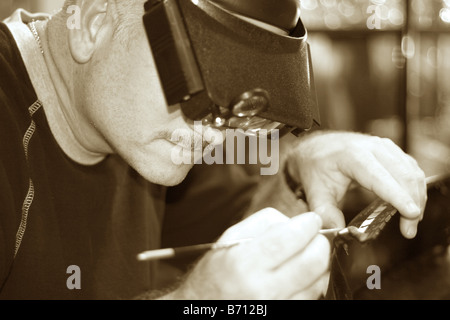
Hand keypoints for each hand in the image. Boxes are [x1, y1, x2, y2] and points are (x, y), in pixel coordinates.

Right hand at [169, 208, 330, 298]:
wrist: (205, 305)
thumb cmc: (217, 272)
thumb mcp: (231, 238)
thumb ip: (264, 223)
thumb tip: (296, 221)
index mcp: (244, 262)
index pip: (287, 239)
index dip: (307, 226)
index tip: (312, 220)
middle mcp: (261, 289)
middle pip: (311, 263)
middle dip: (321, 243)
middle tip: (316, 236)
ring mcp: (276, 306)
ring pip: (318, 283)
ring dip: (320, 264)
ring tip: (308, 255)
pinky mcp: (284, 315)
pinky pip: (312, 298)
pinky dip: (314, 283)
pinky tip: (303, 275)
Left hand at [286, 131, 426, 238]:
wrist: (316, 148)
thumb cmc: (315, 167)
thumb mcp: (314, 191)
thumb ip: (325, 212)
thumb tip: (337, 230)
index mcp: (351, 155)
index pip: (379, 176)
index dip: (397, 195)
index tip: (411, 213)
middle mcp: (371, 147)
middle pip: (402, 174)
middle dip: (411, 203)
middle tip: (408, 230)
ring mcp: (384, 147)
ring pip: (412, 171)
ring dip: (418, 197)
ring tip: (410, 223)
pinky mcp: (391, 151)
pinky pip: (411, 168)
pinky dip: (415, 188)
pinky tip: (411, 206)